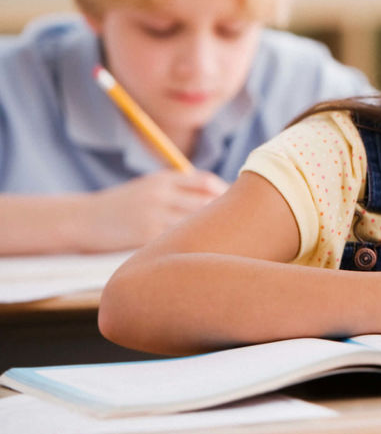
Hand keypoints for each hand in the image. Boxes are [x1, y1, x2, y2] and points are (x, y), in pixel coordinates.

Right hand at [87, 170, 227, 250]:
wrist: (82, 220)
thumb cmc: (122, 206)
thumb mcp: (148, 189)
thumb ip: (178, 191)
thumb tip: (219, 198)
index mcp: (163, 179)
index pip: (205, 182)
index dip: (224, 193)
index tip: (237, 205)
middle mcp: (160, 193)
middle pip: (205, 202)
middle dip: (225, 215)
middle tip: (244, 228)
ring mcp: (153, 214)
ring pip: (194, 223)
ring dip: (213, 233)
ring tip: (230, 244)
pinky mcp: (145, 234)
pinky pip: (177, 240)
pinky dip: (193, 246)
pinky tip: (205, 254)